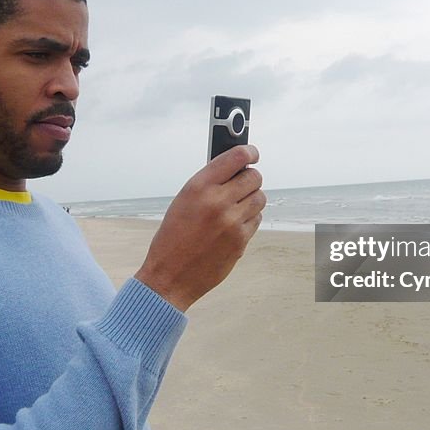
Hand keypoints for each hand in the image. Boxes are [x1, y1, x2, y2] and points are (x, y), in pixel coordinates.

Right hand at [135, 145, 264, 310]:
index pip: (236, 157)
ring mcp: (232, 222)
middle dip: (250, 178)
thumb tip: (234, 168)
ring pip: (260, 198)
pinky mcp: (241, 241)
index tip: (252, 153)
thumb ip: (208, 183)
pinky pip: (256, 219)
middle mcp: (217, 202)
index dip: (249, 152)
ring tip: (236, 205)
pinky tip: (234, 224)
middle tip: (242, 183)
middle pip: (254, 177)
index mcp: (199, 187)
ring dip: (252, 198)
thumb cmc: (172, 238)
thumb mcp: (183, 201)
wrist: (170, 276)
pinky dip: (249, 218)